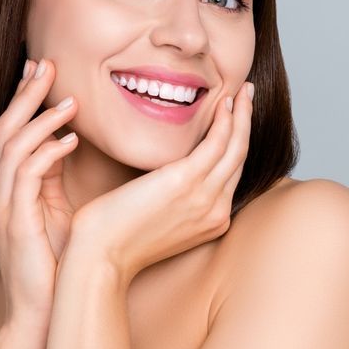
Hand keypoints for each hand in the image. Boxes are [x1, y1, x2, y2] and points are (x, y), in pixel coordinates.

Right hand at [0, 57, 79, 325]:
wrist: (41, 314)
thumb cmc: (55, 266)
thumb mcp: (57, 212)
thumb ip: (55, 179)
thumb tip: (72, 143)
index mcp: (8, 188)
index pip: (10, 131)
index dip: (23, 98)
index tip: (43, 70)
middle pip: (4, 128)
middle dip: (25, 94)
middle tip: (48, 64)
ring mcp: (3, 206)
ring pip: (12, 146)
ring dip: (42, 119)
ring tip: (71, 101)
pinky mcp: (15, 221)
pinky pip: (26, 175)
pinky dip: (47, 152)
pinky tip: (71, 140)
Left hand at [68, 80, 254, 280]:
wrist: (100, 257)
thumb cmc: (114, 238)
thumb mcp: (154, 219)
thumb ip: (170, 199)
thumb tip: (163, 176)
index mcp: (210, 221)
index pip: (230, 174)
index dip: (236, 142)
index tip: (234, 118)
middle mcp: (216, 211)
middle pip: (240, 158)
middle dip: (247, 122)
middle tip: (248, 95)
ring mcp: (205, 198)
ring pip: (236, 147)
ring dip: (243, 114)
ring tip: (243, 90)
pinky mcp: (187, 181)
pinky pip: (217, 143)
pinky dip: (226, 120)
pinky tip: (225, 103)